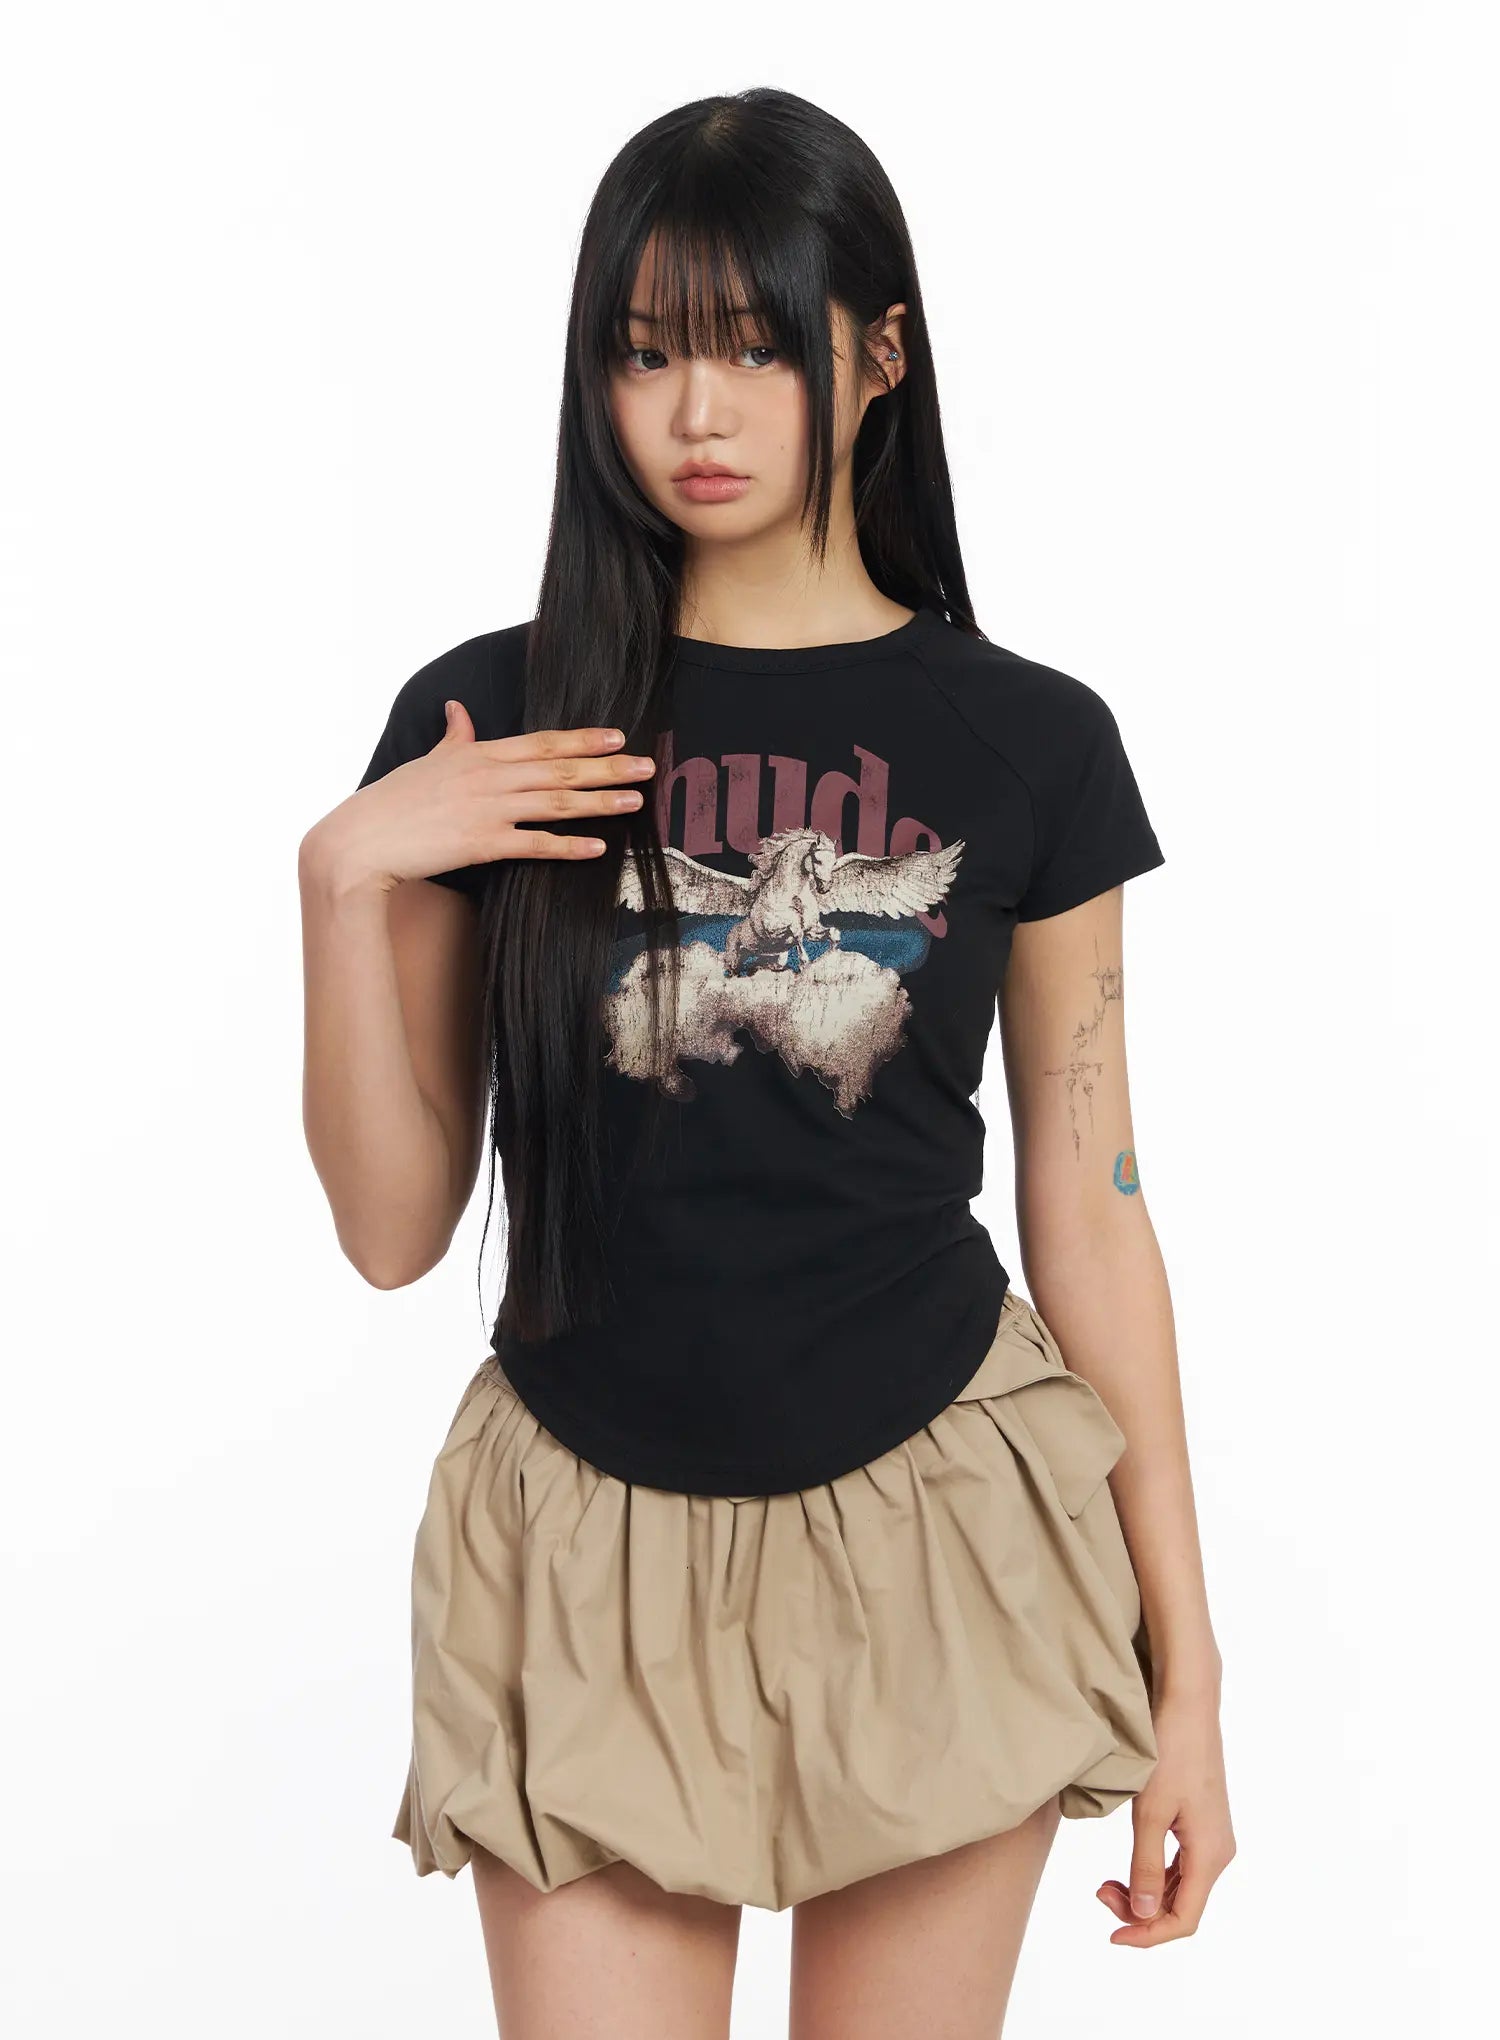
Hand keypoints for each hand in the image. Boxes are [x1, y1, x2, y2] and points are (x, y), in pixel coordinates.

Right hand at [323, 700, 656, 890]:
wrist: (361, 840)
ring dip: (600, 801)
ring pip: (556, 801)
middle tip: (647, 765)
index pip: (542, 742)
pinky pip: (536, 843)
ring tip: (634, 801)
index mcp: (479, 753)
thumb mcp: (427, 761)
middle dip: (608, 766)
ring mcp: (488, 809)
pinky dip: (569, 845)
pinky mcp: (483, 844)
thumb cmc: (392, 802)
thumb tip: (458, 708)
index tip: (617, 736)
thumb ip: (454, 736)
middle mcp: (489, 776)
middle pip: (560, 767)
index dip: (582, 738)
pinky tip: (598, 846)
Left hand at [1095, 1688, 1235, 1945]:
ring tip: (1105, 1882)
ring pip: (1179, 1886)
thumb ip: (1145, 1866)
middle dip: (1140, 1910)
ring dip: (1144, 1892)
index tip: (1112, 1936)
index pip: (1183, 1919)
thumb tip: (1143, 1913)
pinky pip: (1179, 1865)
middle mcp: (1218, 1853)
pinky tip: (1128, 1865)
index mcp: (1210, 1856)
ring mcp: (1212, 1837)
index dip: (1148, 1935)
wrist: (1188, 1705)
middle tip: (1099, 1892)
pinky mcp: (1202, 1823)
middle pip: (1180, 1905)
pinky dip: (1153, 1872)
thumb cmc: (1170, 1752)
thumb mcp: (1150, 1812)